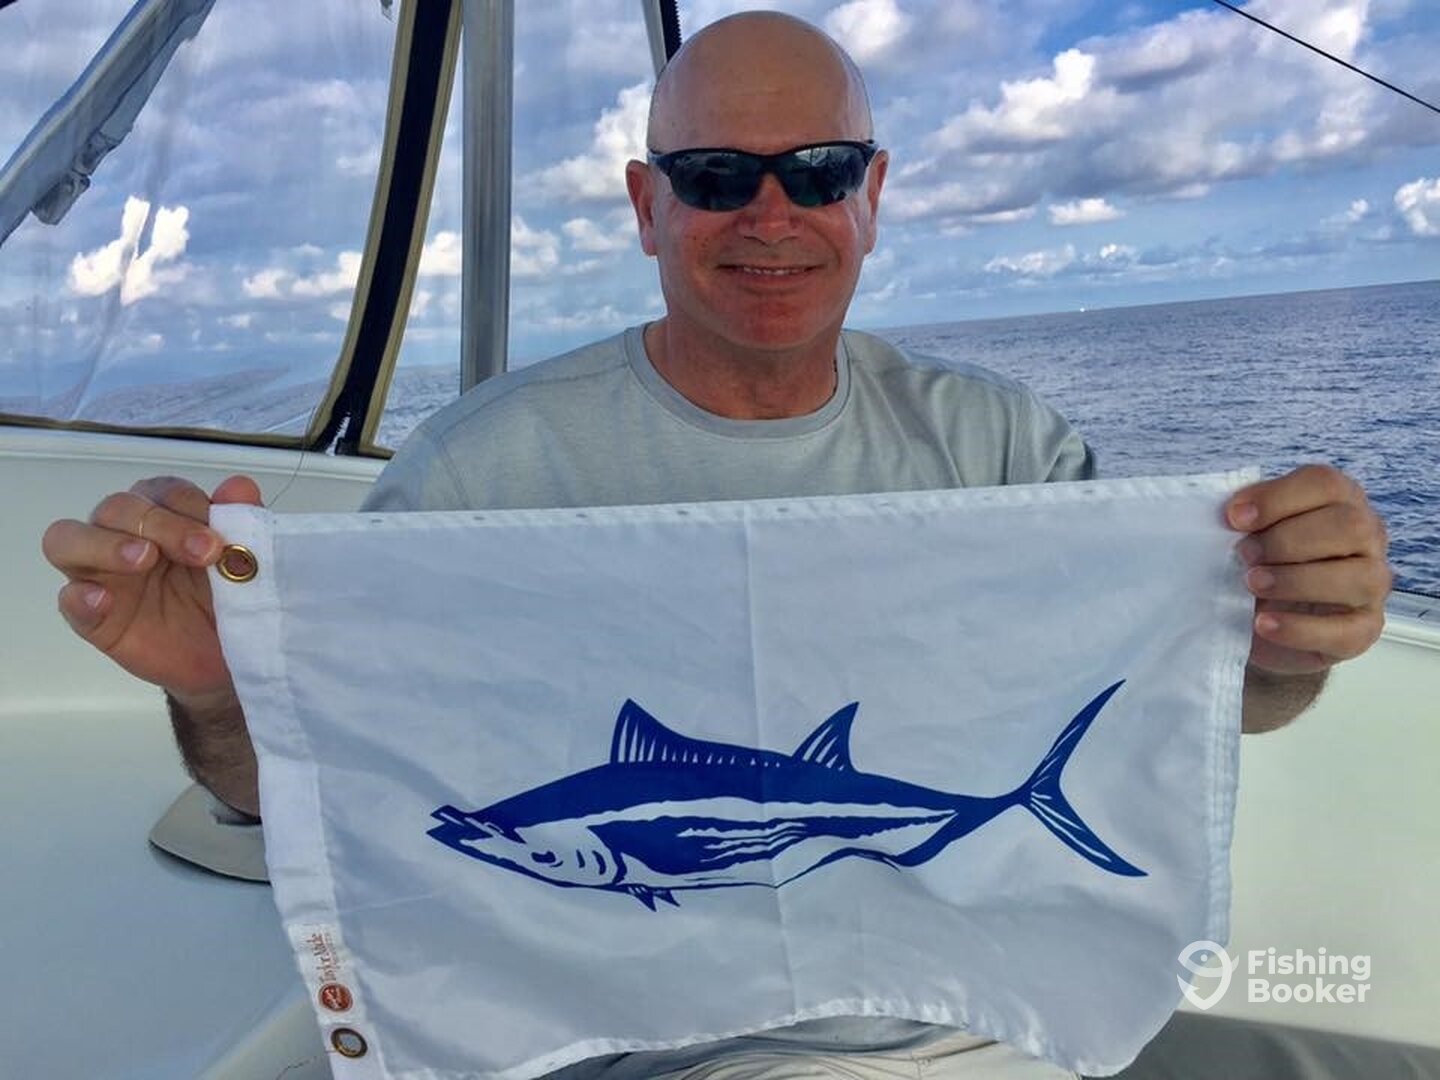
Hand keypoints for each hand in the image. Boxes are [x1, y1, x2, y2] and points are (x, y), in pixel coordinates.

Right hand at [42, 475, 262, 700]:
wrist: (230, 661)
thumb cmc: (229, 604)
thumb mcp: (247, 567)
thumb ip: (243, 524)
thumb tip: (239, 487)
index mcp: (165, 518)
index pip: (162, 491)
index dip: (188, 504)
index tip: (219, 536)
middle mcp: (125, 537)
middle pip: (117, 508)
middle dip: (160, 523)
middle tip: (203, 552)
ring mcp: (102, 576)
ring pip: (69, 540)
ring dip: (106, 544)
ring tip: (143, 559)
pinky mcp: (94, 618)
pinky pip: (69, 601)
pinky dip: (80, 598)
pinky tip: (102, 601)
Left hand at [1226, 464, 1390, 676]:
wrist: (1255, 620)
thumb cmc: (1257, 563)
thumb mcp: (1248, 534)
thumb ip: (1246, 518)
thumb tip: (1232, 514)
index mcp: (1339, 501)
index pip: (1325, 483)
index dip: (1277, 498)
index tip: (1234, 519)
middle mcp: (1367, 538)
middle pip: (1348, 526)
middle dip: (1287, 540)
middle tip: (1244, 555)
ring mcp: (1372, 584)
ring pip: (1359, 577)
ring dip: (1297, 580)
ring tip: (1252, 584)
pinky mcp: (1364, 628)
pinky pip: (1347, 631)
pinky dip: (1300, 628)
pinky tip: (1264, 623)